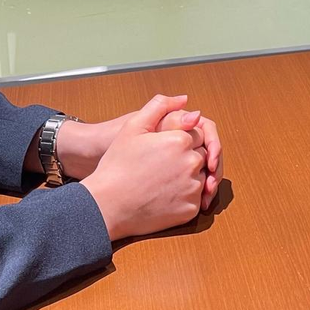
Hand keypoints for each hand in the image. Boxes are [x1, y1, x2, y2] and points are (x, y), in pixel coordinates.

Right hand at [58, 102, 223, 209]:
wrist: (108, 204)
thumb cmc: (118, 164)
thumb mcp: (133, 126)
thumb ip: (160, 106)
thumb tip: (184, 100)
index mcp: (180, 140)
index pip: (196, 134)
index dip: (179, 141)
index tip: (163, 150)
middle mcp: (191, 163)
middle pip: (201, 155)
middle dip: (186, 158)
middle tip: (161, 166)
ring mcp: (192, 188)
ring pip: (200, 177)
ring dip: (187, 177)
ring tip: (161, 181)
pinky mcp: (190, 210)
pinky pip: (196, 198)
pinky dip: (185, 197)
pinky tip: (164, 195)